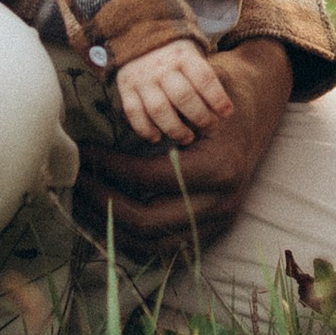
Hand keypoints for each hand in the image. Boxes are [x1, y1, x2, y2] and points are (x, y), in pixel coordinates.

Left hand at [80, 38, 293, 245]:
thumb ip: (156, 105)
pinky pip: (165, 247)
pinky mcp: (213, 230)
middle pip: (148, 222)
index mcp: (218, 167)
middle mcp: (221, 202)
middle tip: (74, 182)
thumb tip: (104, 118)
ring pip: (154, 244)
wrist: (260, 103)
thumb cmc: (221, 89)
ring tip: (82, 203)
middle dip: (102, 204)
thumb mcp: (194, 87)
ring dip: (112, 228)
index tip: (81, 154)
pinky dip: (132, 237)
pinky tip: (107, 216)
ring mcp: (219, 221)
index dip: (108, 168)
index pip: (149, 178)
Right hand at [115, 37, 235, 144]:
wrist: (136, 33)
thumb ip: (204, 76)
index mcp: (183, 55)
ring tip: (187, 138)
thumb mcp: (192, 52)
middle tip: (210, 128)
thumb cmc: (174, 52)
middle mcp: (162, 66)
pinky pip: (134, 113)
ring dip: (175, 129)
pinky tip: (157, 137)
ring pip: (159, 109)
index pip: (204, 78)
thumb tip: (222, 109)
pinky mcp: (125, 87)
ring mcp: (142, 78)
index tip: (227, 113)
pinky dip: (145, 129)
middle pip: (183, 97)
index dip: (218, 98)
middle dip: (201, 118)